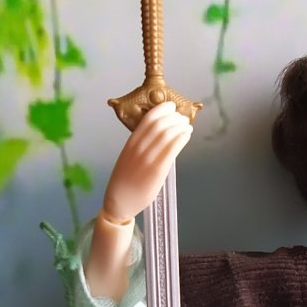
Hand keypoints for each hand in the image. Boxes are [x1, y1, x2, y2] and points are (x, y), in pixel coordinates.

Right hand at [103, 101, 192, 220]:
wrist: (119, 201)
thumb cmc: (125, 180)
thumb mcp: (129, 157)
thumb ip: (140, 146)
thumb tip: (157, 135)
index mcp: (131, 143)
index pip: (147, 119)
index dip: (161, 109)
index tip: (170, 106)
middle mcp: (139, 148)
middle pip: (159, 125)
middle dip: (174, 117)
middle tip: (182, 117)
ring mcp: (148, 159)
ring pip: (167, 135)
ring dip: (180, 127)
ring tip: (187, 126)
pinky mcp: (157, 170)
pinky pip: (172, 149)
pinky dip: (181, 138)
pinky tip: (187, 135)